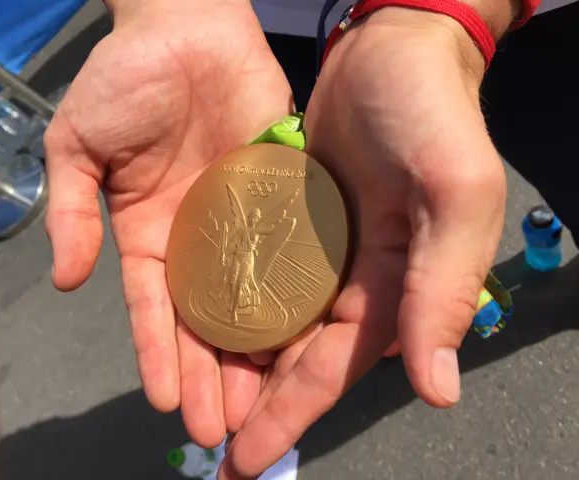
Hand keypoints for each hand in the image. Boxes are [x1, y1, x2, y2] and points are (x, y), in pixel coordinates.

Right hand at [44, 0, 291, 446]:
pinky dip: (297, 293)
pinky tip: (304, 336)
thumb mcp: (78, 145)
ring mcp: (243, 221)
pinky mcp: (282, 195)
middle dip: (211, 375)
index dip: (159, 356)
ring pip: (252, 299)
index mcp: (150, 234)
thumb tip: (63, 277)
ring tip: (263, 404)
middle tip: (224, 426)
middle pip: (206, 321)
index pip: (153, 310)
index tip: (170, 402)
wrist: (185, 25)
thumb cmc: (125, 78)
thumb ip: (70, 210)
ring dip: (255, 353)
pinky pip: (292, 249)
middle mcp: (199, 238)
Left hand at [219, 8, 505, 477]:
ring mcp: (319, 251)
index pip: (334, 368)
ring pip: (272, 322)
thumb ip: (443, 288)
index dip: (291, 415)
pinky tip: (200, 324)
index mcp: (391, 287)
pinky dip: (231, 302)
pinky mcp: (291, 219)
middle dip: (256, 403)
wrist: (391, 51)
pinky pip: (257, 272)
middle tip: (209, 443)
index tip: (247, 458)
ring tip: (194, 397)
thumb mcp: (453, 194)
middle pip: (296, 357)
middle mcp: (353, 280)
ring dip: (235, 361)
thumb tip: (438, 389)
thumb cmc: (430, 114)